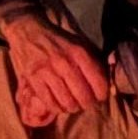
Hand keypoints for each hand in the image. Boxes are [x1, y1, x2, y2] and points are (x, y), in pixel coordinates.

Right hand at [0, 12, 113, 128]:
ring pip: (67, 103)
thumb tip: (110, 80)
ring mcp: (47, 72)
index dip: (102, 95)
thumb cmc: (57, 39)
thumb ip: (94, 59)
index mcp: (80, 53)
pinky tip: (58, 103)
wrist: (27, 31)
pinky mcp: (33, 79)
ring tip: (71, 104)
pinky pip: (50, 103)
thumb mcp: (79, 43)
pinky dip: (56, 108)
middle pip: (84, 97)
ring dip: (72, 107)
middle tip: (84, 102)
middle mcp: (65, 63)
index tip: (99, 96)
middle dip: (87, 104)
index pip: (99, 84)